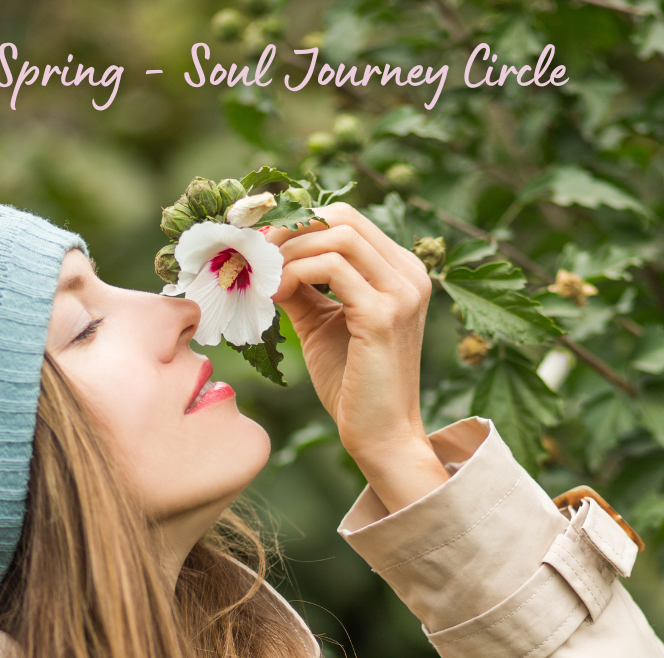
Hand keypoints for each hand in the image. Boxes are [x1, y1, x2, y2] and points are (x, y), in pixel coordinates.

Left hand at [268, 203, 450, 512]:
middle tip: (254, 254)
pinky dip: (295, 273)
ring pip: (336, 235)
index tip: (259, 241)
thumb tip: (266, 257)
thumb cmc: (352, 383)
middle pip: (342, 217)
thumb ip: (301, 286)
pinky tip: (275, 294)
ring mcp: (402, 292)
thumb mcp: (321, 322)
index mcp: (400, 271)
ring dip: (288, 252)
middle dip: (289, 228)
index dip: (297, 220)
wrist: (380, 434)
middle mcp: (409, 274)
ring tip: (262, 278)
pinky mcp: (384, 315)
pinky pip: (331, 269)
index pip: (347, 219)